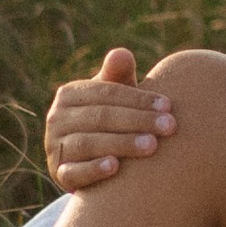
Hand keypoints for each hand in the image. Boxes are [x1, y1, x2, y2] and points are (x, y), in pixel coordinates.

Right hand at [43, 47, 174, 190]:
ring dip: (121, 143)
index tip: (168, 105)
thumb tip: (121, 53)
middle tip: (170, 126)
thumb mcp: (112, 97)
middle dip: (137, 120)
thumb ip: (117, 75)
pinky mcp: (58, 173)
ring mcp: (55, 146)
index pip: (106, 93)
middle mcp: (56, 118)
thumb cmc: (109, 119)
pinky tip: (116, 167)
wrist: (88, 160)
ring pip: (88, 143)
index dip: (138, 98)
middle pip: (100, 117)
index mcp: (69, 94)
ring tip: (152, 146)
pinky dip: (94, 169)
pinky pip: (74, 171)